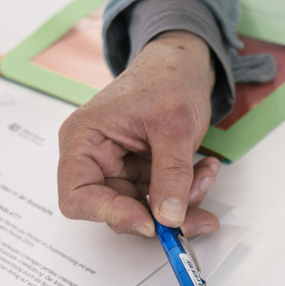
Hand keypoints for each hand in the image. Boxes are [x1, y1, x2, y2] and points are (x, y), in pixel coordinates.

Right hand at [57, 30, 221, 236]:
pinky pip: (162, 198)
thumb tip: (169, 216)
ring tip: (206, 174)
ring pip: (145, 210)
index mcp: (83, 140)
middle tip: (197, 216)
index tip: (149, 222)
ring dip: (182, 203)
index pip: (77, 196)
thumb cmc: (166, 78)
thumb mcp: (174, 125)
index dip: (110, 214)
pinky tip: (205, 169)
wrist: (183, 63)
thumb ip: (171, 173)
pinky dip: (188, 192)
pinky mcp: (141, 174)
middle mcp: (95, 158)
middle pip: (116, 210)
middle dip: (159, 215)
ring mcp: (119, 168)